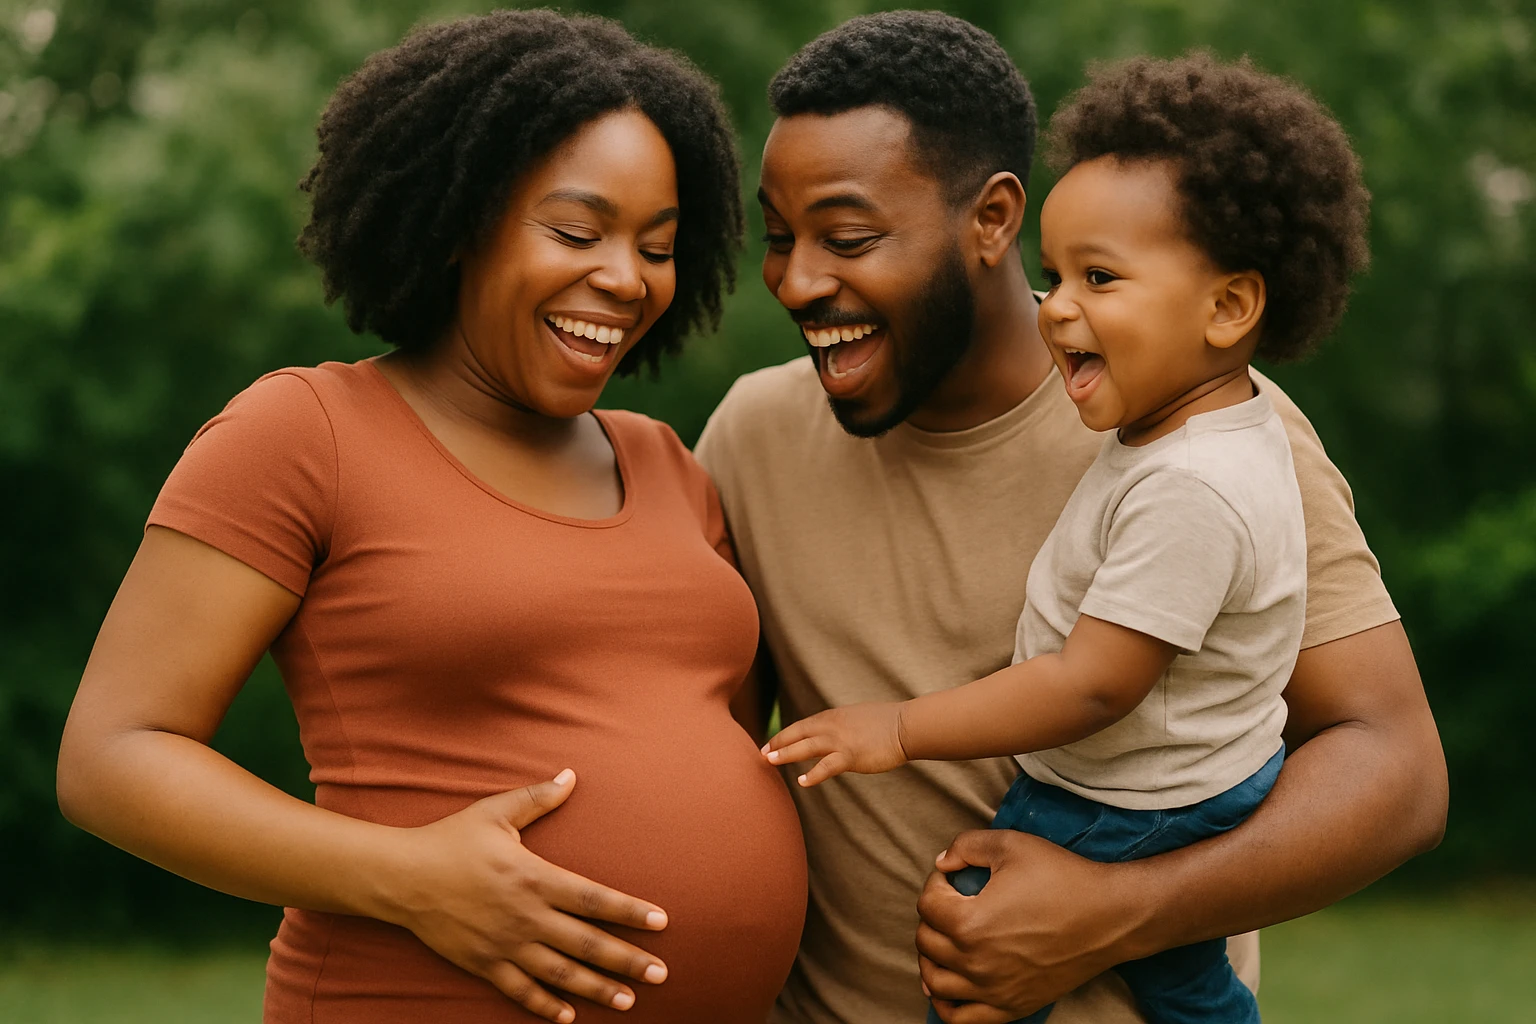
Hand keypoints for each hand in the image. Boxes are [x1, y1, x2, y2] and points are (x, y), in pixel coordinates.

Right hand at [386, 770, 669, 1022]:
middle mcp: (526, 915)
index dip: (630, 912)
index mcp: (535, 877)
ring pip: (561, 973)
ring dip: (597, 988)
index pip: (594, 899)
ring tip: (628, 1001)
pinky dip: (545, 1006)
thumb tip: (570, 776)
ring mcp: (505, 944)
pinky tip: (569, 1016)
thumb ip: (537, 798)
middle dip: (627, 960)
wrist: (402, 877)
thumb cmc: (452, 839)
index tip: (661, 923)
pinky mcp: (483, 963)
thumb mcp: (496, 811)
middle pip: (587, 943)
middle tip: (661, 974)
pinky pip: (520, 990)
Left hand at [761, 701, 908, 785]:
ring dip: (785, 754)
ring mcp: (840, 740)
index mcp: (833, 716)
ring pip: (805, 747)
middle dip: (777, 743)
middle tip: (760, 753)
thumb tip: (832, 734)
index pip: (802, 725)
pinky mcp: (850, 756)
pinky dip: (812, 774)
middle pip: (797, 733)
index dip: (784, 735)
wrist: (905, 726)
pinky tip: (801, 781)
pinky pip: (826, 767)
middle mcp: (832, 726)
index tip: (770, 743)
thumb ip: (841, 726)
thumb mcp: (857, 718)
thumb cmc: (886, 723)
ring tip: (769, 760)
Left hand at [916, 830, 1145, 1022]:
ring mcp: (993, 990)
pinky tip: (950, 984)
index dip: (936, 883)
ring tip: (945, 939)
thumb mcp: (1012, 845)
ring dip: (931, 958)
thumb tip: (942, 863)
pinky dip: (946, 1004)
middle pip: (926, 941)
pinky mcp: (1012, 1006)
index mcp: (970, 923)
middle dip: (932, 917)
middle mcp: (976, 962)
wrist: (1109, 916)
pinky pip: (961, 1018)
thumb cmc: (1062, 878)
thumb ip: (967, 846)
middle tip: (952, 903)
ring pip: (936, 982)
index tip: (953, 878)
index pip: (927, 905)